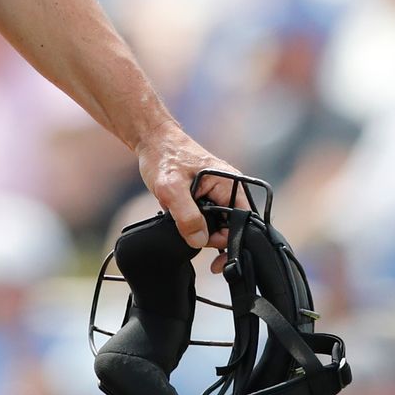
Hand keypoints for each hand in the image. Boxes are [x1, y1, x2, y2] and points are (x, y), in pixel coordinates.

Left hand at [136, 126, 244, 271]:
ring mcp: (218, 192)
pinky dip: (193, 222)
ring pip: (217, 224)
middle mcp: (229, 189)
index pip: (243, 223)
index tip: (213, 254)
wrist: (151, 140)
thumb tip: (199, 240)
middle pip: (230, 226)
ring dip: (199, 229)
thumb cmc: (163, 156)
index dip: (229, 240)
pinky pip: (206, 217)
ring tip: (180, 218)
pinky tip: (180, 218)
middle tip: (189, 234)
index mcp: (231, 185)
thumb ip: (187, 215)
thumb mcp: (171, 188)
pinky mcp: (206, 196)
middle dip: (211, 236)